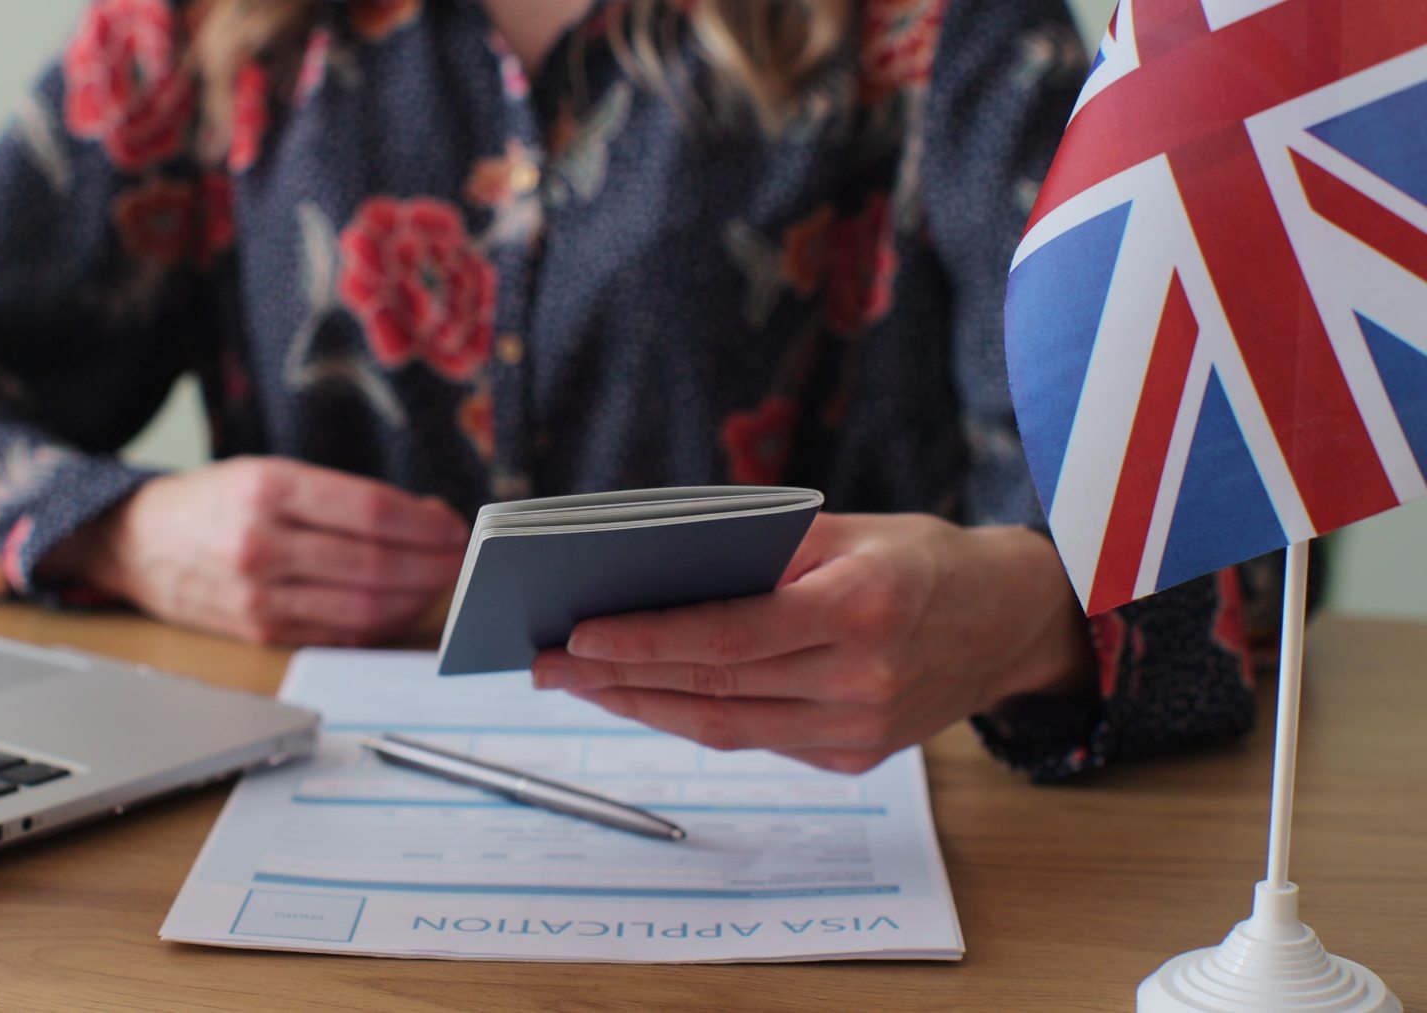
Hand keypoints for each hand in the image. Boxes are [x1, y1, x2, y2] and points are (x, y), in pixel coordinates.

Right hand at [39, 456, 467, 644]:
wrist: (136, 543)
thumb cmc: (215, 502)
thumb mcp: (272, 472)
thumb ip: (346, 496)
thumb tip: (427, 517)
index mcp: (267, 489)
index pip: (372, 513)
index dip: (427, 525)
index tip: (455, 527)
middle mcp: (261, 544)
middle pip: (375, 565)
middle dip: (433, 566)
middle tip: (461, 561)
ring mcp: (259, 596)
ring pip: (363, 607)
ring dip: (415, 599)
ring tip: (439, 584)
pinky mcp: (260, 633)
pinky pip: (338, 635)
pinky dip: (380, 625)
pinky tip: (400, 608)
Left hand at [530, 512, 1091, 773]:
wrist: (1009, 622)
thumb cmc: (918, 557)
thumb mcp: (847, 528)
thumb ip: (758, 550)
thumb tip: (652, 572)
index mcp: (865, 608)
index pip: (731, 635)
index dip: (648, 642)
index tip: (578, 637)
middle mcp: (864, 679)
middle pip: (714, 688)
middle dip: (618, 679)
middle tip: (545, 664)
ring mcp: (861, 730)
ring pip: (724, 727)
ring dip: (640, 707)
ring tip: (575, 684)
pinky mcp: (853, 758)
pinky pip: (754, 739)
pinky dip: (691, 717)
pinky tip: (642, 696)